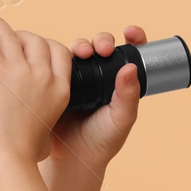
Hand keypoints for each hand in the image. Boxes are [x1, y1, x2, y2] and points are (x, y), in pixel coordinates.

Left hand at [0, 12, 72, 167]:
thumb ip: (43, 127)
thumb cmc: (22, 155)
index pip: (59, 52)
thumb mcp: (45, 138)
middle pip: (36, 40)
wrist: (7, 158)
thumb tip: (38, 134)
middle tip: (7, 37)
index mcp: (59, 90)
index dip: (45, 45)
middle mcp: (43, 75)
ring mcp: (20, 70)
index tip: (32, 46)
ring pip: (11, 35)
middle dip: (22, 36)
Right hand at [47, 26, 145, 173]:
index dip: (133, 38)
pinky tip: (59, 56)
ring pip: (79, 50)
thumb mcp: (122, 118)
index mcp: (120, 81)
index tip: (131, 32)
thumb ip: (128, 95)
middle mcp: (100, 75)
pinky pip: (57, 60)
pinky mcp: (57, 80)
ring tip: (82, 53)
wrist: (71, 157)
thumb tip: (130, 67)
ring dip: (81, 45)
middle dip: (102, 40)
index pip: (129, 53)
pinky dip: (58, 53)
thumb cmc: (102, 140)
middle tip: (103, 48)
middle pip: (101, 46)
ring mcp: (78, 77)